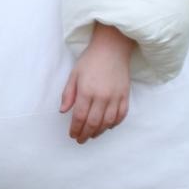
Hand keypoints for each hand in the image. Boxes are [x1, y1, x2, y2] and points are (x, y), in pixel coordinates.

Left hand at [59, 23, 134, 142]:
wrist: (112, 49)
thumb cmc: (90, 61)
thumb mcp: (74, 75)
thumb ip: (68, 94)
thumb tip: (63, 111)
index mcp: (86, 91)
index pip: (80, 116)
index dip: (76, 128)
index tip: (72, 135)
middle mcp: (102, 96)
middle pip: (93, 122)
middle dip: (86, 134)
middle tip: (81, 139)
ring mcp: (115, 97)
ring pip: (108, 122)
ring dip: (99, 131)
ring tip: (92, 135)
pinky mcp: (125, 95)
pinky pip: (121, 115)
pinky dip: (115, 123)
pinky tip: (108, 127)